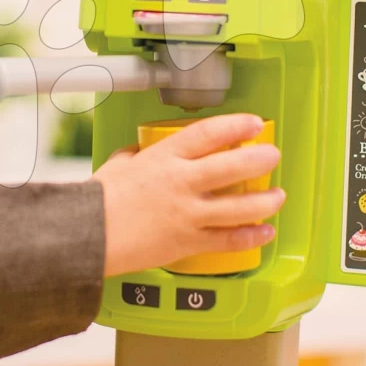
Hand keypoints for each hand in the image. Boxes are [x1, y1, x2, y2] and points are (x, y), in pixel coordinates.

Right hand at [92, 113, 284, 277]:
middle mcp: (181, 183)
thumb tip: (139, 155)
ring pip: (238, 206)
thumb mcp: (117, 165)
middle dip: (259, 159)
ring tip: (278, 196)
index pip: (209, 133)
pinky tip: (263, 232)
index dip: (236, 125)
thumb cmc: (98, 201)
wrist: (88, 235)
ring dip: (264, 201)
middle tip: (272, 155)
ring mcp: (188, 213)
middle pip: (233, 166)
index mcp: (164, 158)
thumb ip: (135, 157)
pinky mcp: (188, 242)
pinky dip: (249, 237)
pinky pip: (226, 239)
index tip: (253, 123)